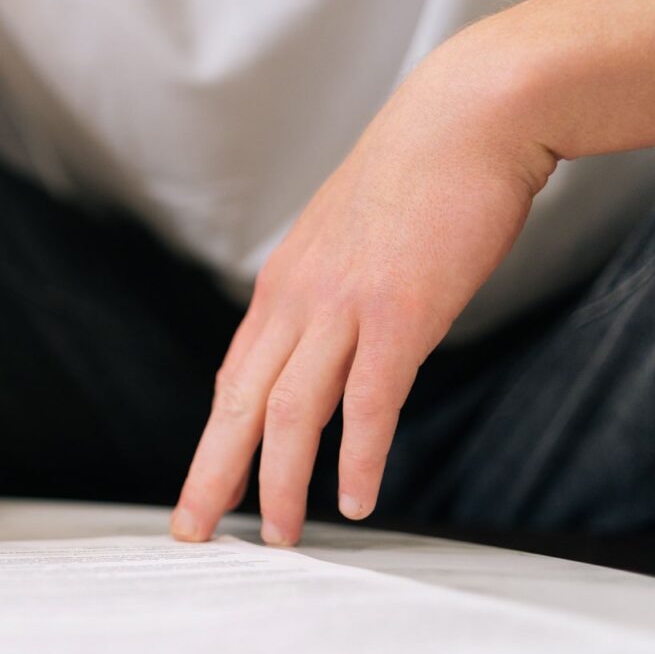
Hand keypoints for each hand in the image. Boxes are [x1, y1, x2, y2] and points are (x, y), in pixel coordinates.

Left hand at [171, 40, 556, 544]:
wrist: (464, 116)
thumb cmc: (415, 175)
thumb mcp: (344, 236)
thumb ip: (326, 290)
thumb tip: (326, 333)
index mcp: (282, 286)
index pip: (233, 379)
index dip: (215, 440)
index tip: (204, 487)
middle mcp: (297, 301)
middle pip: (239, 405)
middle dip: (211, 476)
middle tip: (191, 532)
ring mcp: (344, 308)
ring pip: (291, 413)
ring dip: (279, 483)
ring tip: (277, 537)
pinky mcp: (399, 313)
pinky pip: (369, 401)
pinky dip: (358, 457)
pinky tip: (355, 500)